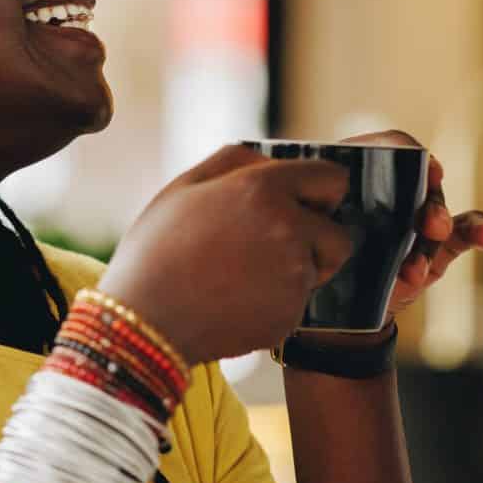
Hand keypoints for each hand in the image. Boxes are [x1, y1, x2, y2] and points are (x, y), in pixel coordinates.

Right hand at [101, 146, 356, 366]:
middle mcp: (288, 229)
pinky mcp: (290, 316)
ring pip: (319, 271)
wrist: (143, 322)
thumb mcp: (185, 186)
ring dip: (297, 272)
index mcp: (263, 188)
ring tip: (246, 276)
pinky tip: (237, 301)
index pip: (333, 179)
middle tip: (273, 247)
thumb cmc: (156, 251)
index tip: (307, 204)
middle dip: (317, 239)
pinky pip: (297, 304)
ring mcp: (293, 277)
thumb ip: (236, 160)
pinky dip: (276, 304)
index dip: (320, 192)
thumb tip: (272, 160)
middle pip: (338, 234)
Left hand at [324, 133, 482, 328]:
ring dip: (443, 231)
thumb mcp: (317, 239)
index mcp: (361, 179)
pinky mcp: (441, 246)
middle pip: (420, 182)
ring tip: (418, 270)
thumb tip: (314, 213)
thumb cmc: (324, 264)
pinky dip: (481, 231)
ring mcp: (419, 220)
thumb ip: (321, 223)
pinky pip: (466, 233)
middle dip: (430, 204)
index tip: (427, 171)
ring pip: (441, 214)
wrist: (344, 315)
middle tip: (433, 228)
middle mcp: (395, 193)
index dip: (407, 153)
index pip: (389, 148)